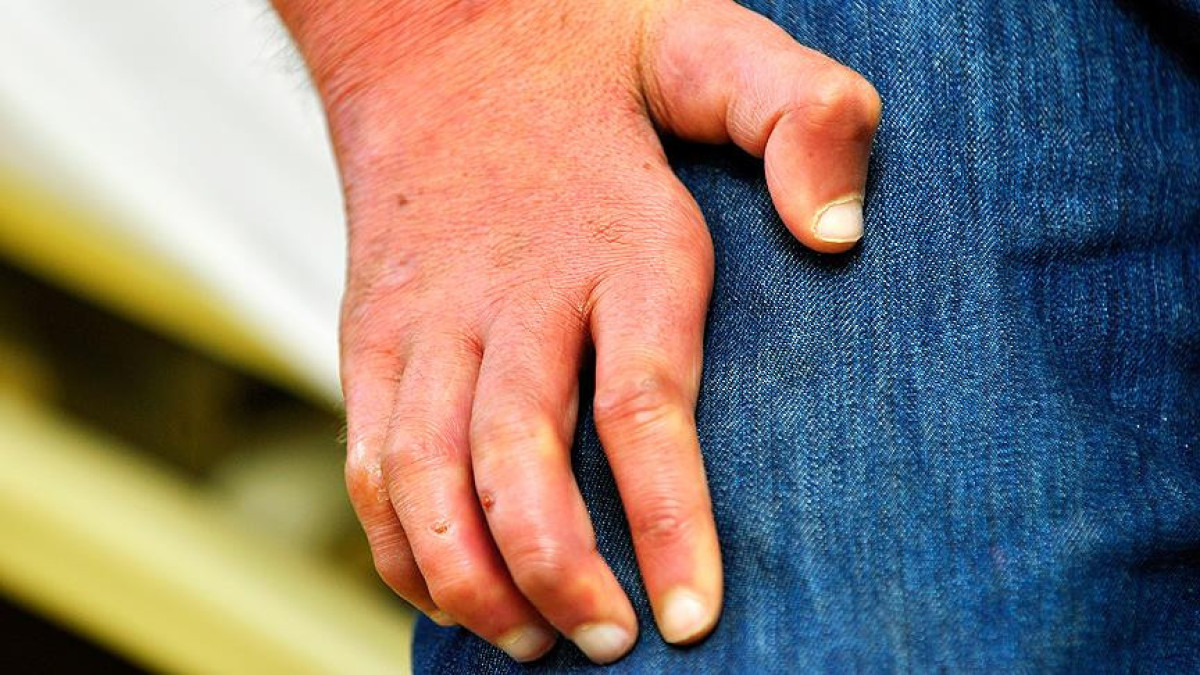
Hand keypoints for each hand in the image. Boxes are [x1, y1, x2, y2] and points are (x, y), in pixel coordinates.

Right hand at [275, 0, 879, 662]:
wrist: (429, 29)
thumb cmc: (587, 53)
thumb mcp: (711, 45)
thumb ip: (798, 113)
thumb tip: (838, 232)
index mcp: (612, 236)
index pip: (640, 402)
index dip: (667, 519)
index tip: (692, 615)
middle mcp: (509, 290)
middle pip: (516, 462)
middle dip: (560, 574)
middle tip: (618, 644)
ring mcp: (427, 317)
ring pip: (426, 479)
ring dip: (472, 579)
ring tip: (535, 645)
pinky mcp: (372, 334)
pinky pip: (368, 462)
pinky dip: (401, 545)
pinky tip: (452, 593)